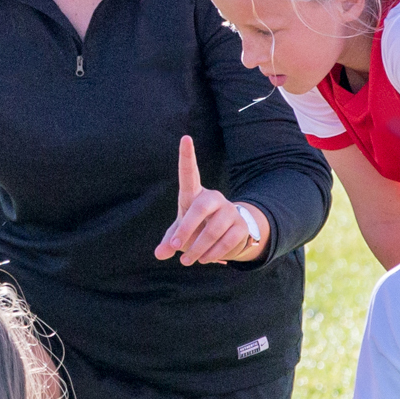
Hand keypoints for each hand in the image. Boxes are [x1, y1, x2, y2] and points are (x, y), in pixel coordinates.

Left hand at [154, 135, 265, 264]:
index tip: (185, 138)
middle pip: (201, 207)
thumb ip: (169, 241)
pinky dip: (213, 253)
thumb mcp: (180, 234)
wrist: (227, 237)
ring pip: (214, 228)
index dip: (187, 156)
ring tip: (188, 260)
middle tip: (176, 244)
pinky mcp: (240, 226)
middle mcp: (213, 198)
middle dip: (187, 227)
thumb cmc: (196, 230)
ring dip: (199, 248)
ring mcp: (229, 210)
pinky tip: (204, 260)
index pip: (189, 173)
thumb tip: (159, 254)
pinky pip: (227, 240)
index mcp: (194, 195)